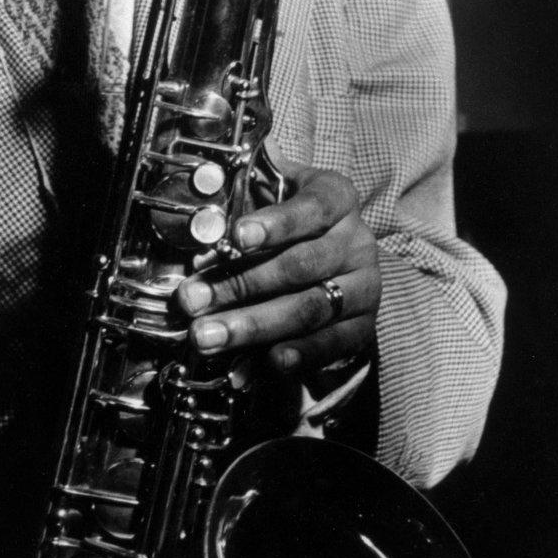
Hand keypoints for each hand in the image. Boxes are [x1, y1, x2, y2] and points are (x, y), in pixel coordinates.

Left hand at [175, 159, 380, 373]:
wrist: (335, 253)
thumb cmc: (289, 220)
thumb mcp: (269, 196)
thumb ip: (239, 212)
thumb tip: (200, 248)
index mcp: (337, 197)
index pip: (311, 207)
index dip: (275, 224)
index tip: (237, 236)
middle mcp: (356, 241)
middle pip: (300, 265)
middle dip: (241, 284)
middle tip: (193, 299)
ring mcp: (364, 285)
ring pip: (310, 308)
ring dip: (254, 325)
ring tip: (210, 335)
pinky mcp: (364, 325)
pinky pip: (333, 343)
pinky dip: (300, 354)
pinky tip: (270, 361)